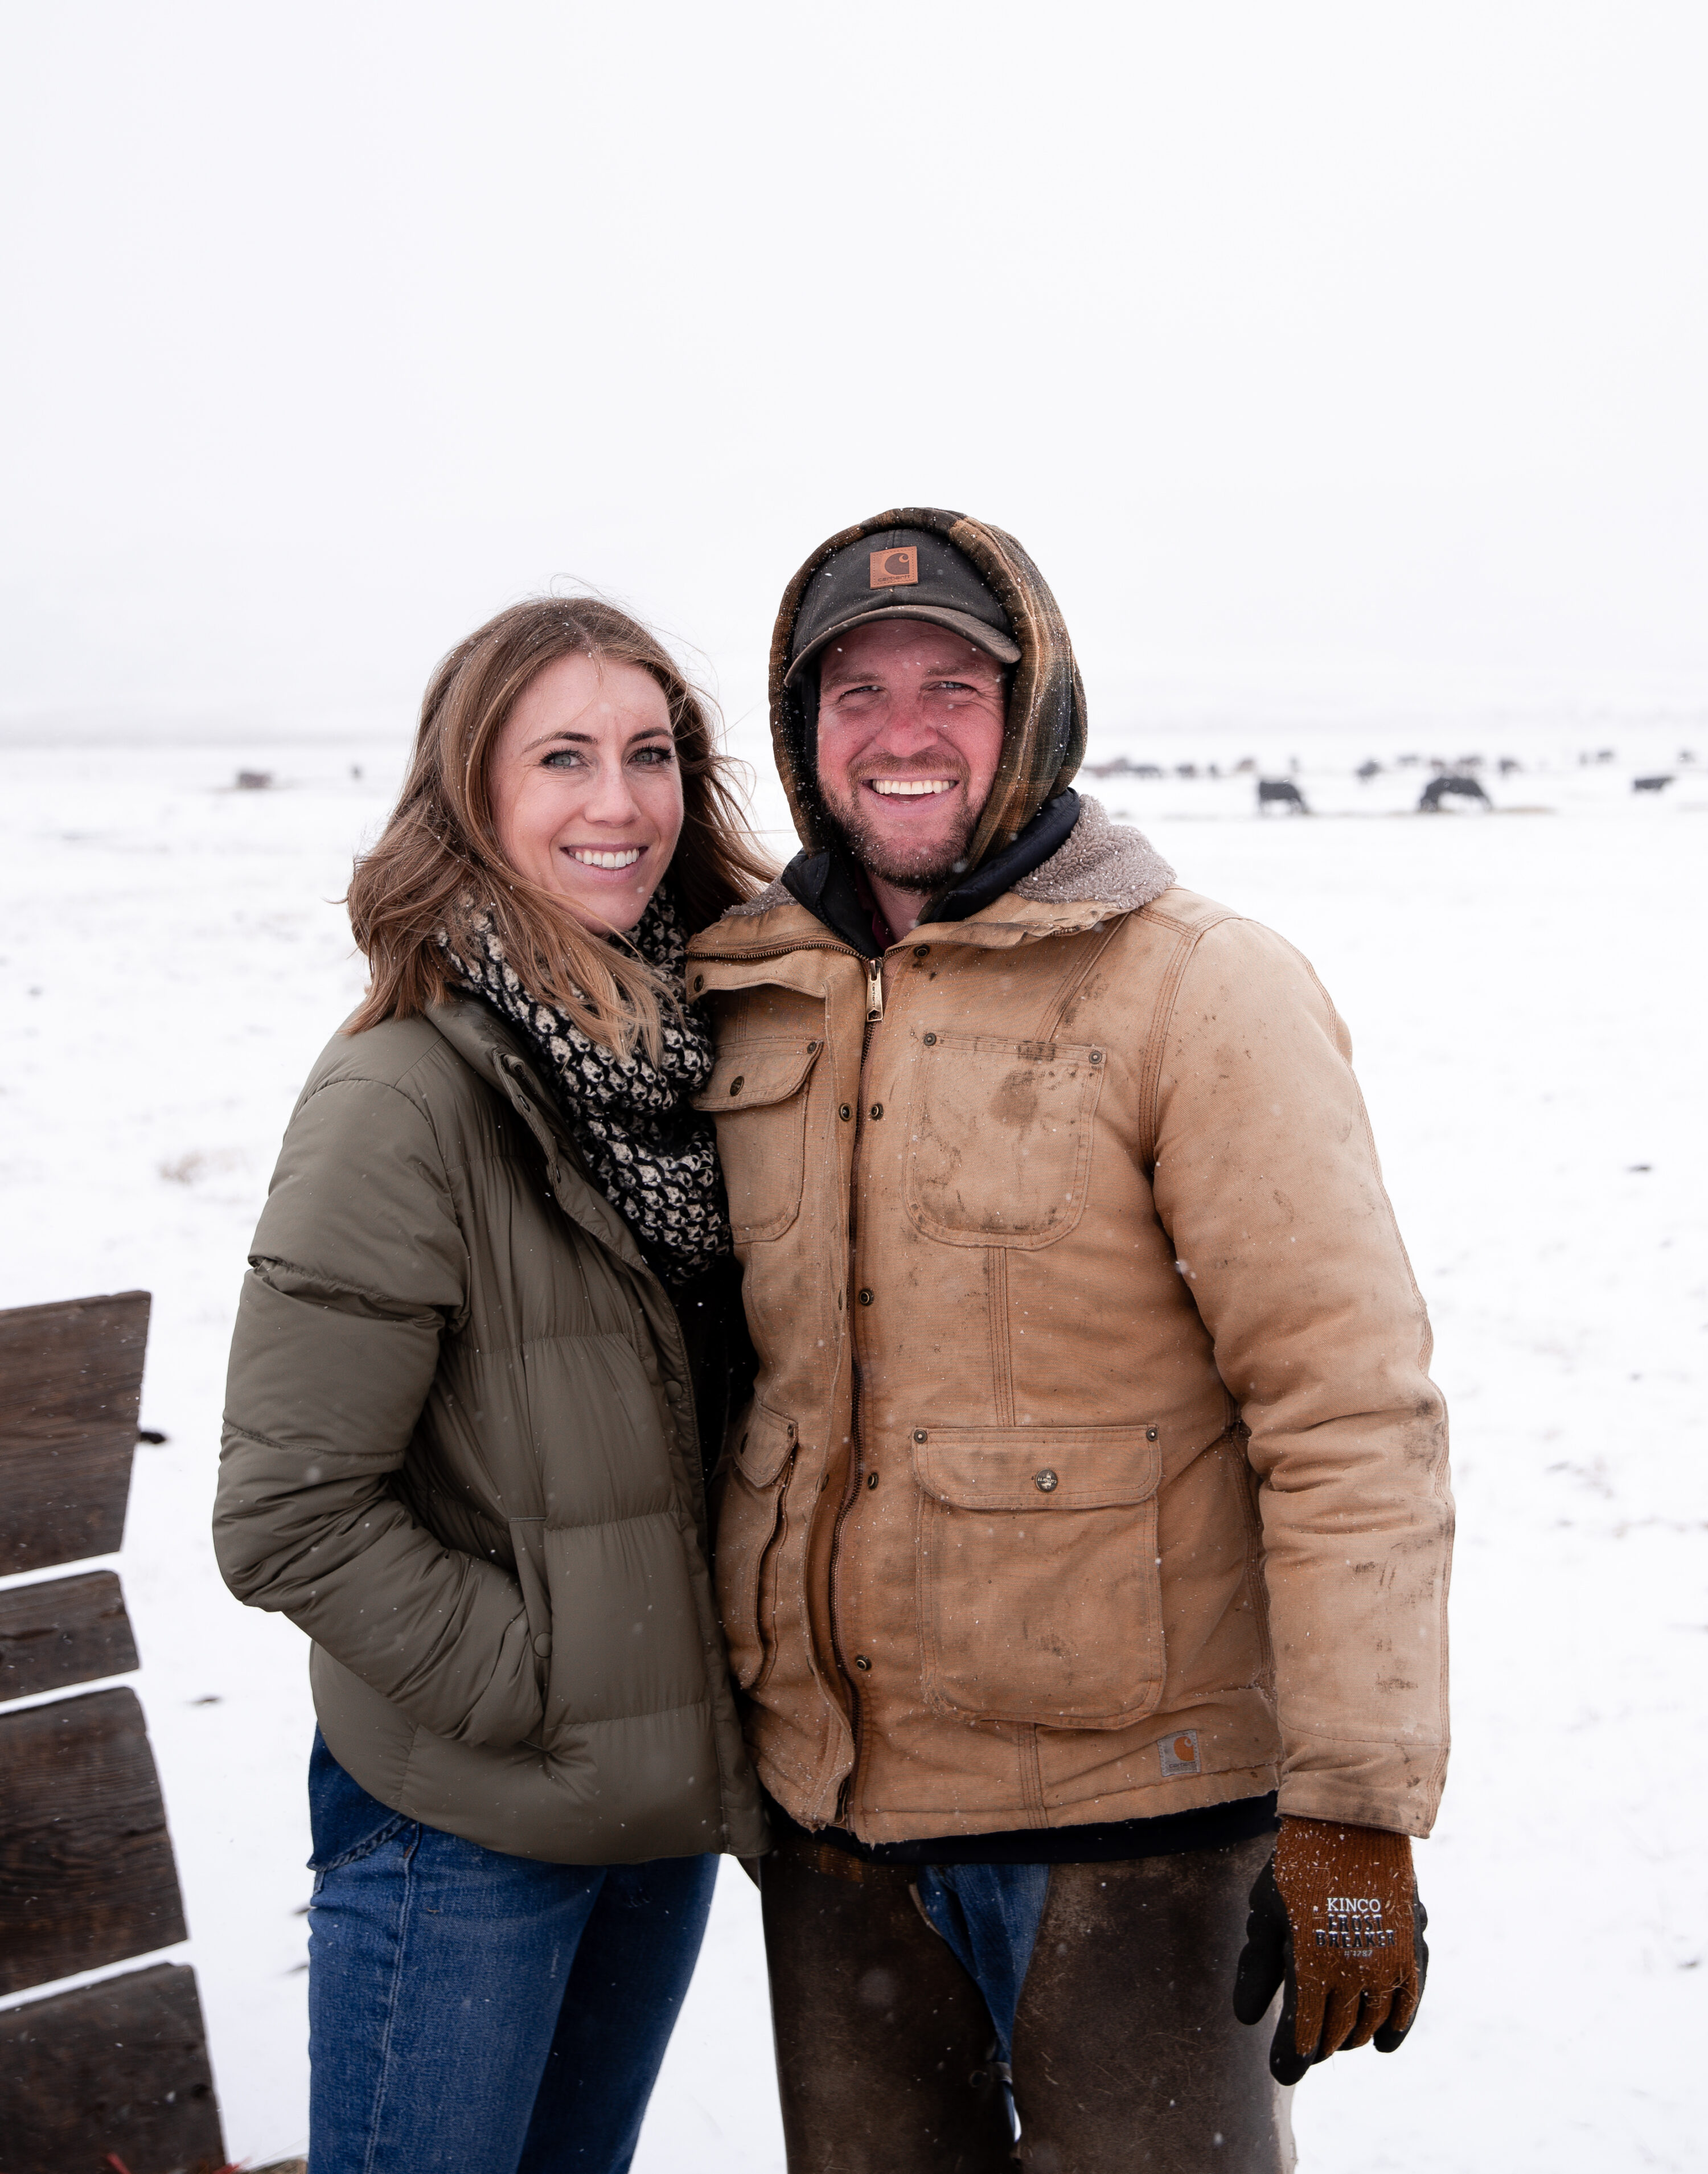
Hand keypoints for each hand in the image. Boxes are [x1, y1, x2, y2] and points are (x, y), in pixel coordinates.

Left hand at [1232, 1816, 1427, 2084]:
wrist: (1350, 1819)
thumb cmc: (1295, 1865)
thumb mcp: (1266, 1913)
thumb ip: (1258, 1967)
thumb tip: (1245, 2019)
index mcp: (1312, 1963)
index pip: (1304, 2034)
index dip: (1291, 2058)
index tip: (1282, 2072)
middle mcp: (1355, 1968)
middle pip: (1338, 2031)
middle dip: (1320, 2046)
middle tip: (1307, 2049)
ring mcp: (1388, 1957)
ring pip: (1373, 2021)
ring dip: (1353, 2037)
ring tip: (1337, 2041)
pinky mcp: (1413, 1943)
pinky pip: (1409, 1998)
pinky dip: (1397, 2025)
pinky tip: (1384, 2042)